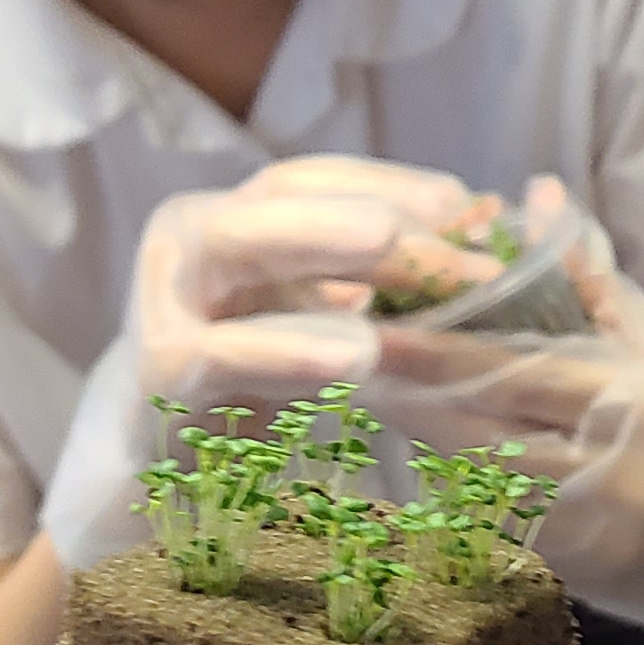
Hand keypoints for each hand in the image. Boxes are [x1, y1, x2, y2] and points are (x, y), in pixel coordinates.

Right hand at [33, 155, 475, 568]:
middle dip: (365, 205)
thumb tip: (484, 216)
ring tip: (390, 244)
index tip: (468, 203)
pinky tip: (353, 356)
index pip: (310, 179)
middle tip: (449, 217)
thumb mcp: (317, 315)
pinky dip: (287, 349)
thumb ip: (382, 273)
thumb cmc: (252, 380)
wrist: (164, 465)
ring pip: (236, 245)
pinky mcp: (159, 373)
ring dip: (318, 242)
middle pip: (278, 199)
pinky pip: (223, 352)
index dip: (389, 182)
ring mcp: (165, 300)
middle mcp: (191, 241)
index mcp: (232, 218)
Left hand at [359, 178, 643, 644]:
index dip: (441, 345)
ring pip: (481, 474)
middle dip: (410, 387)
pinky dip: (454, 483)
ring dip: (419, 435)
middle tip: (346, 352)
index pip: (522, 360)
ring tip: (366, 394)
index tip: (378, 318)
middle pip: (488, 420)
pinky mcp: (582, 571)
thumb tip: (538, 197)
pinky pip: (498, 519)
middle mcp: (621, 464)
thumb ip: (596, 281)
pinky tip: (417, 452)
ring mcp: (598, 525)